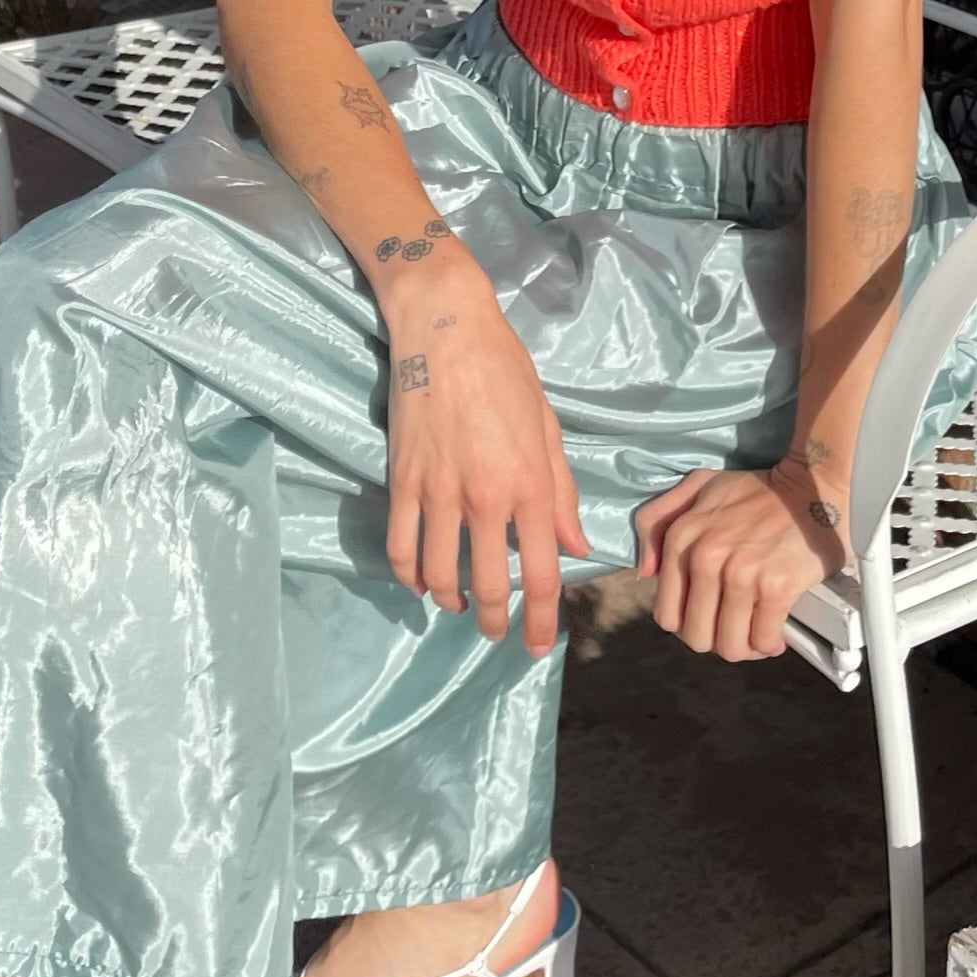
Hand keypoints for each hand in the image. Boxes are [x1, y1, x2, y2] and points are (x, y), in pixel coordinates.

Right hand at [380, 242, 589, 655]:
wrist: (446, 329)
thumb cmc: (506, 372)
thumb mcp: (547, 429)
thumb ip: (560, 495)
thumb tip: (575, 547)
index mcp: (531, 486)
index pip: (540, 575)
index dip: (540, 621)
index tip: (535, 647)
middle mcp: (486, 497)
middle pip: (489, 587)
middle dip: (496, 623)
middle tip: (498, 634)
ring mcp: (439, 492)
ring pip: (440, 576)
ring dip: (451, 602)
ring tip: (460, 606)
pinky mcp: (403, 480)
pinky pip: (402, 546)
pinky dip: (410, 575)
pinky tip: (421, 580)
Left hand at [634, 456, 850, 661]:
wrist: (812, 485)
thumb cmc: (757, 490)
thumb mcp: (696, 487)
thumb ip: (657, 520)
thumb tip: (646, 571)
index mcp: (682, 540)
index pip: (668, 615)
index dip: (688, 624)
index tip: (709, 617)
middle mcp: (706, 559)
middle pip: (697, 637)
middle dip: (716, 640)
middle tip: (735, 628)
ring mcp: (742, 575)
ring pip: (731, 646)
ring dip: (745, 648)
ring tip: (756, 633)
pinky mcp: (777, 588)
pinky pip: (764, 640)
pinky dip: (770, 644)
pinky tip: (776, 634)